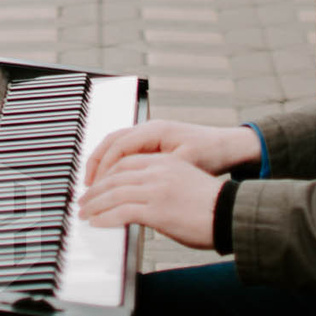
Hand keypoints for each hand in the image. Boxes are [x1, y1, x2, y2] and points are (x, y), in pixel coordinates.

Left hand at [77, 151, 225, 247]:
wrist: (231, 213)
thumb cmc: (212, 205)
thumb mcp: (185, 183)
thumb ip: (162, 184)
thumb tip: (145, 198)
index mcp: (165, 162)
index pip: (125, 161)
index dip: (106, 173)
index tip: (96, 185)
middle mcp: (158, 171)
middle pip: (115, 176)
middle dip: (95, 190)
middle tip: (83, 201)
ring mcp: (156, 190)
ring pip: (114, 193)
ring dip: (95, 205)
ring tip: (84, 214)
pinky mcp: (157, 210)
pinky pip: (121, 212)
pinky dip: (105, 218)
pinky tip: (97, 223)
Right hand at [83, 119, 260, 184]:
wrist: (228, 146)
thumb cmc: (211, 154)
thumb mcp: (186, 164)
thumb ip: (160, 171)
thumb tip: (135, 183)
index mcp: (156, 131)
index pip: (119, 145)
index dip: (105, 167)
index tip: (95, 186)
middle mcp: (150, 129)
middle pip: (112, 141)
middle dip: (96, 164)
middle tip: (87, 187)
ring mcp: (150, 134)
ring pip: (116, 145)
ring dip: (103, 163)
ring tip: (93, 185)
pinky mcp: (154, 142)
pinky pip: (126, 150)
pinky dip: (115, 163)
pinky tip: (112, 180)